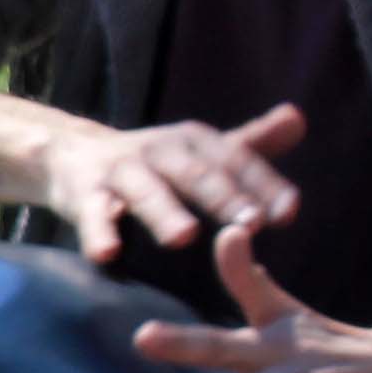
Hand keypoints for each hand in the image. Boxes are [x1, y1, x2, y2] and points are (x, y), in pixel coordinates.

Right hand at [37, 104, 305, 265]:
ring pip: (145, 192)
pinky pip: (93, 216)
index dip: (262, 185)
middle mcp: (161, 151)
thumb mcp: (201, 150)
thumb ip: (251, 144)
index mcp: (195, 142)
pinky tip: (107, 255)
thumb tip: (299, 117)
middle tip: (250, 224)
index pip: (235, 160)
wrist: (72, 153)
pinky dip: (99, 233)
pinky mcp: (85, 195)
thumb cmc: (153, 162)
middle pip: (194, 174)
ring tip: (184, 237)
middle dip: (222, 197)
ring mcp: (121, 172)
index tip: (289, 213)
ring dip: (163, 212)